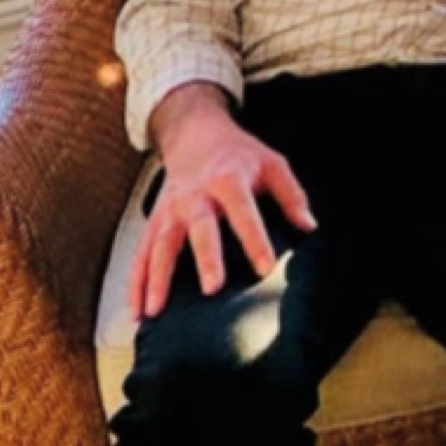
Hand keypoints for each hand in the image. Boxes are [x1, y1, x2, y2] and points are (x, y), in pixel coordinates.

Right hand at [132, 84, 315, 320]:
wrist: (195, 133)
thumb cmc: (238, 154)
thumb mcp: (272, 163)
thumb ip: (292, 195)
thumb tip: (309, 226)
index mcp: (229, 180)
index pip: (244, 212)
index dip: (255, 240)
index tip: (265, 267)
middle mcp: (195, 196)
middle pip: (199, 228)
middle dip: (205, 258)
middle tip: (212, 289)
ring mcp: (170, 209)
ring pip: (160, 245)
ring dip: (156, 278)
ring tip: (155, 312)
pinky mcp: (154, 221)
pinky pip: (141, 254)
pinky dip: (136, 283)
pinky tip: (137, 311)